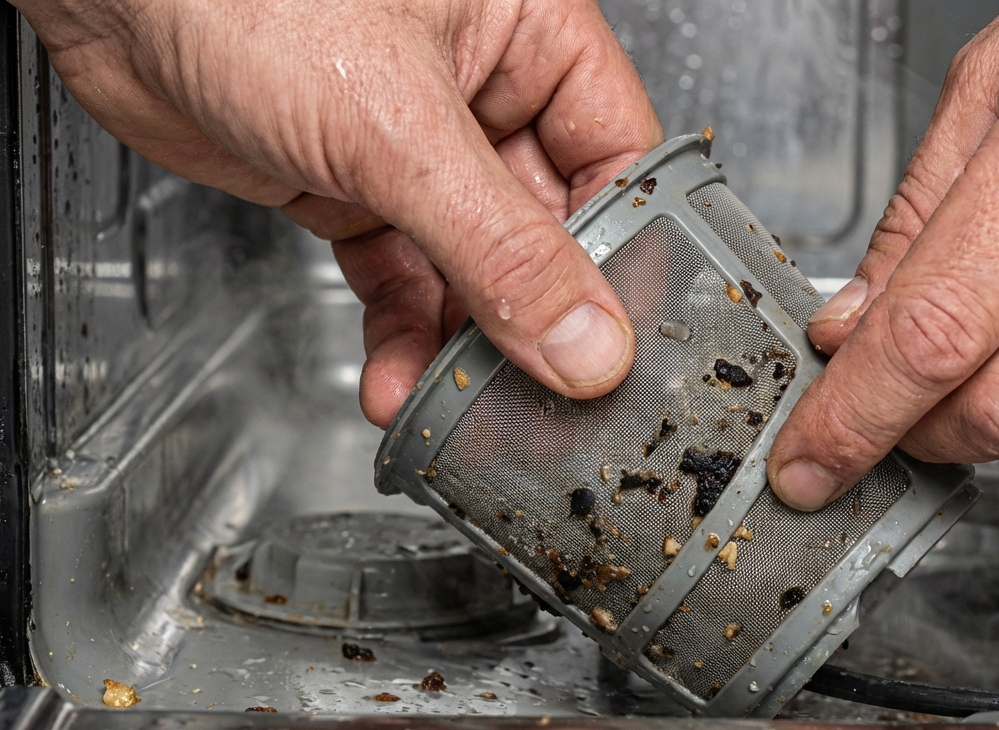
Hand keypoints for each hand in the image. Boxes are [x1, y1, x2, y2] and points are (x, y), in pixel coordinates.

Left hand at [17, 0, 661, 426]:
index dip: (630, 259)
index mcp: (532, 36)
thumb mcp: (395, 123)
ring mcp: (415, 145)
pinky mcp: (351, 186)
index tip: (624, 344)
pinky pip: (400, 277)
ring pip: (471, 269)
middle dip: (535, 321)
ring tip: (459, 407)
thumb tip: (586, 340)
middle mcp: (484, 91)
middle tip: (543, 397)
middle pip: (549, 231)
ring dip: (461, 346)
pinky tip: (400, 379)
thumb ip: (499, 244)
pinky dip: (400, 334)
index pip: (622, 163)